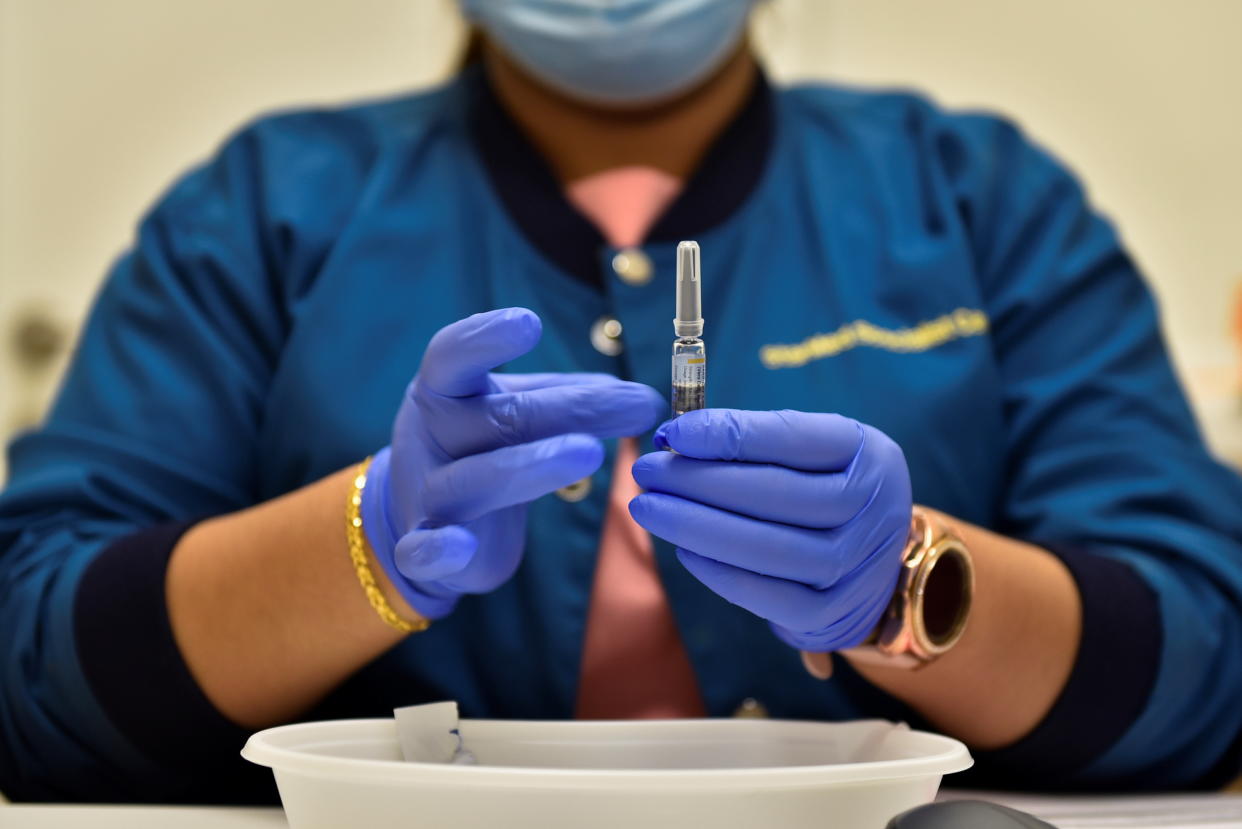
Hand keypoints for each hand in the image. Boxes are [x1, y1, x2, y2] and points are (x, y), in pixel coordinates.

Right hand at [362, 308, 663, 619]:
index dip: (485, 338)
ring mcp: (426, 491)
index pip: (454, 355)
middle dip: (567, 410)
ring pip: (471, 481)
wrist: (421, 519)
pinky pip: (424, 550)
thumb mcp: (519, 414)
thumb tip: (640, 397)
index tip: (528, 323)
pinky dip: (438, 549)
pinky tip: (460, 546)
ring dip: (528, 468)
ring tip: (588, 454)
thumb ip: (572, 400)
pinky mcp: (425, 548)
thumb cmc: (482, 449)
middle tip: (633, 404)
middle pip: (497, 418)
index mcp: (448, 391)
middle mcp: (434, 434)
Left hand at [629, 409, 912, 652]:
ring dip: (698, 527)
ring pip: (770, 549)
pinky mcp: (833, 611)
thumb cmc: (824, 483)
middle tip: (646, 472)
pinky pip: (771, 598)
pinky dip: (722, 575)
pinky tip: (684, 551)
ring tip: (649, 508)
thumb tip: (675, 439)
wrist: (872, 555)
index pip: (792, 439)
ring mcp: (856, 564)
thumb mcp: (809, 447)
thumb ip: (751, 438)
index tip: (673, 433)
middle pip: (776, 494)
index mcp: (865, 452)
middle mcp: (871, 507)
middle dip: (699, 482)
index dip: (728, 435)